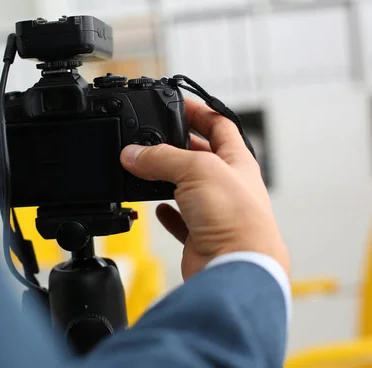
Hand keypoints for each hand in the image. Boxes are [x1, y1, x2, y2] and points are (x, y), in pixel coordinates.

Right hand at [120, 98, 288, 280]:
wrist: (235, 267)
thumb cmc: (236, 218)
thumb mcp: (197, 170)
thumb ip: (162, 158)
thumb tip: (133, 154)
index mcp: (237, 161)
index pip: (220, 125)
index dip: (199, 111)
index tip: (176, 103)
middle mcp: (228, 185)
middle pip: (201, 156)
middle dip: (177, 145)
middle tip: (151, 137)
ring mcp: (214, 211)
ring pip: (187, 188)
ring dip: (167, 179)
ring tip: (144, 168)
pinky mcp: (200, 236)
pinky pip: (181, 220)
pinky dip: (167, 213)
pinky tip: (157, 209)